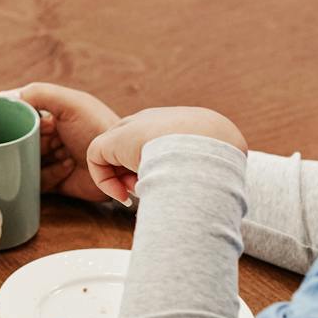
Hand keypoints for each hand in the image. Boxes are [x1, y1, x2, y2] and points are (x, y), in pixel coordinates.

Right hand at [0, 82, 119, 203]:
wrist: (119, 162)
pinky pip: (35, 183)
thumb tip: (4, 96)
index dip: (21, 123)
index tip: (30, 124)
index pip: (21, 120)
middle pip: (20, 143)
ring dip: (39, 160)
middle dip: (29, 144)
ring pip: (23, 164)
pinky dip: (49, 175)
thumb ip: (38, 93)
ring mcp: (50, 162)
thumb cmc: (98, 127)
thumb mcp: (70, 103)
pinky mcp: (54, 183)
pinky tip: (68, 166)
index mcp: (50, 118)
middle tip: (49, 141)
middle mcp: (48, 139)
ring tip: (64, 153)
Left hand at [85, 107, 245, 204]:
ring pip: (115, 153)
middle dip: (138, 172)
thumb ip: (210, 173)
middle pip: (134, 145)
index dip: (158, 166)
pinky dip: (105, 181)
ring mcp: (133, 128)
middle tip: (147, 191)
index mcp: (181, 123)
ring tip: (138, 193)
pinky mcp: (114, 139)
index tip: (168, 185)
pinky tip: (123, 195)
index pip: (159, 141)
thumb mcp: (221, 162)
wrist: (205, 144)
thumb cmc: (217, 158)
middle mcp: (155, 121)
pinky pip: (97, 157)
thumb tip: (211, 196)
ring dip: (123, 179)